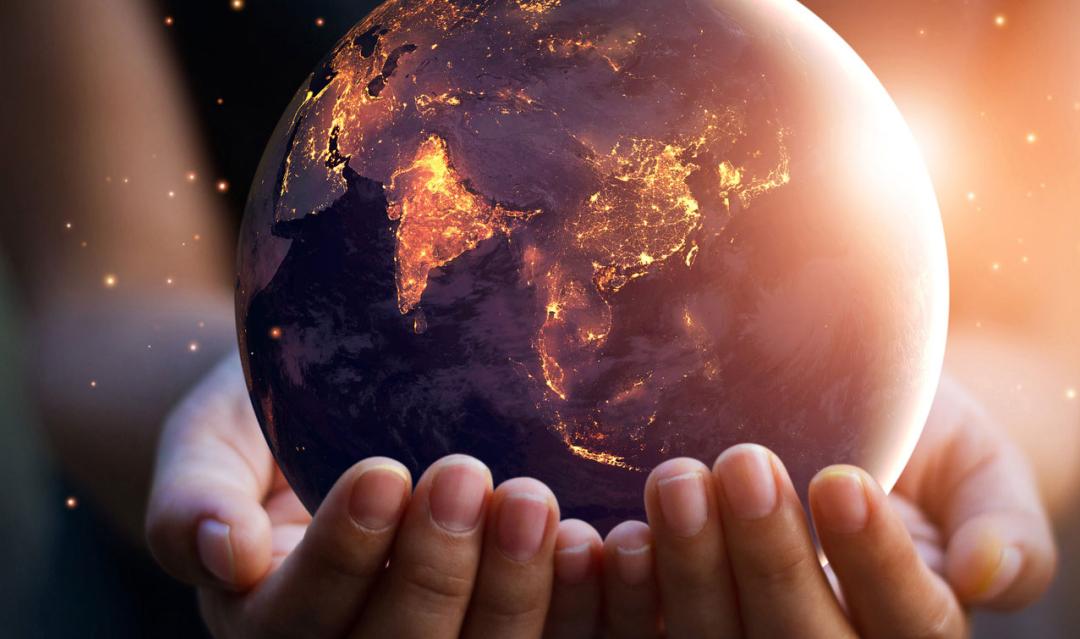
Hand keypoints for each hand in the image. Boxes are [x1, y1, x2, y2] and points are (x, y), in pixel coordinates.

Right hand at [145, 355, 603, 637]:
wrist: (320, 407)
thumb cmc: (258, 421)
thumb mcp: (206, 443)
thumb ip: (195, 498)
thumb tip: (227, 554)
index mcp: (266, 622)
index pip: (296, 619)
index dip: (340, 556)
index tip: (380, 471)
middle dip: (431, 572)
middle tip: (465, 475)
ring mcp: (430, 637)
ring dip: (511, 592)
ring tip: (535, 502)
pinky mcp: (493, 620)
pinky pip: (536, 638)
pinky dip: (568, 605)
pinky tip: (592, 545)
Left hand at [601, 376, 1056, 637]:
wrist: (842, 411)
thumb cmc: (921, 438)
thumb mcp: (978, 463)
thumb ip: (997, 520)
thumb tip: (986, 574)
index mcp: (910, 623)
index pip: (907, 624)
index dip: (876, 563)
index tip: (841, 482)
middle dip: (771, 559)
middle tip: (745, 463)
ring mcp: (744, 635)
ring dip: (689, 573)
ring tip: (676, 481)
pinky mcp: (676, 619)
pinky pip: (642, 634)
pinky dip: (622, 596)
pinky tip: (605, 539)